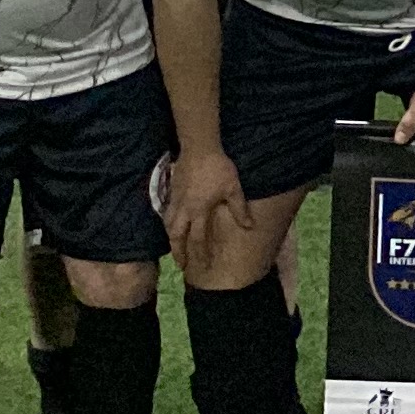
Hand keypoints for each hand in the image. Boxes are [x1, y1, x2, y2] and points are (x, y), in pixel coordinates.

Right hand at [159, 149, 252, 275]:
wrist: (199, 147)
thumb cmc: (218, 168)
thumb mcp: (233, 189)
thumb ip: (239, 209)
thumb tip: (248, 227)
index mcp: (199, 210)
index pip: (198, 239)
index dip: (200, 254)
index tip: (203, 265)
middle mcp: (184, 209)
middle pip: (176, 236)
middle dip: (178, 252)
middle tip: (181, 265)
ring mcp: (175, 200)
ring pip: (168, 225)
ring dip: (171, 239)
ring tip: (174, 248)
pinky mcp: (171, 191)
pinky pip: (166, 213)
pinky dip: (168, 224)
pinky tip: (171, 226)